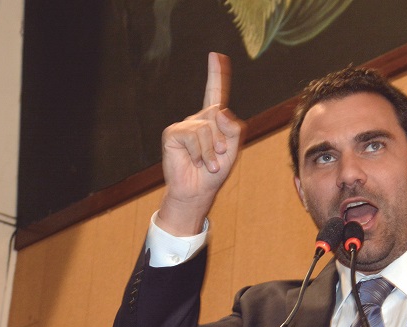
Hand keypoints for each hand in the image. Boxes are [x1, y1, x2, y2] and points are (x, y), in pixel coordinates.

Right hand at [157, 52, 243, 235]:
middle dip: (223, 139)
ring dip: (212, 151)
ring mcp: (184, 126)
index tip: (217, 55)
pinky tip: (196, 162)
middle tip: (218, 157)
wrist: (197, 191)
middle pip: (218, 115)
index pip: (216, 93)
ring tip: (208, 165)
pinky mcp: (173, 133)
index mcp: (213, 121)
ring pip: (207, 128)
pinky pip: (194, 136)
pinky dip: (200, 153)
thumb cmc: (214, 172)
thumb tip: (218, 110)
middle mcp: (198, 119)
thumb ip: (233, 129)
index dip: (217, 74)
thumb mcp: (232, 150)